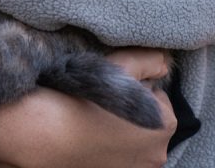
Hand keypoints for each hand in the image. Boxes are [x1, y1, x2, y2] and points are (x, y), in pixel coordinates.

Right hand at [0, 48, 175, 167]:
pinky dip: (110, 145)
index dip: (135, 86)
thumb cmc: (86, 99)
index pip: (157, 95)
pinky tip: (92, 135)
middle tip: (105, 102)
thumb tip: (165, 61)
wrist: (49, 133)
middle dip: (133, 109)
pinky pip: (121, 153)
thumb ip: (150, 60)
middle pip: (149, 119)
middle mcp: (158, 152)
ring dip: (121, 128)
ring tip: (96, 118)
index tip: (114, 87)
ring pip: (134, 138)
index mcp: (165, 124)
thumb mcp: (121, 66)